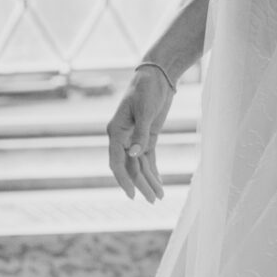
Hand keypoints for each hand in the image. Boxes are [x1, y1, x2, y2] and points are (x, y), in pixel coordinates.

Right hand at [107, 62, 174, 201]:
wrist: (156, 76)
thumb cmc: (147, 89)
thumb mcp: (145, 111)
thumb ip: (140, 134)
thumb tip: (134, 155)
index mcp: (116, 131)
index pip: (117, 162)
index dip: (123, 180)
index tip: (132, 195)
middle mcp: (122, 138)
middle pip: (130, 167)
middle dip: (141, 185)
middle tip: (153, 201)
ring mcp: (134, 138)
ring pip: (139, 166)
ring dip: (149, 181)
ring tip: (159, 198)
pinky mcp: (147, 136)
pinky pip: (148, 159)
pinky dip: (153, 172)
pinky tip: (159, 184)